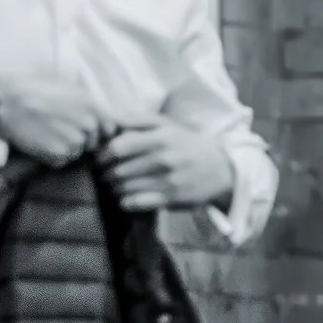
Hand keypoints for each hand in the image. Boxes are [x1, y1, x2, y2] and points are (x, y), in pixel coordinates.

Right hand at [0, 72, 101, 164]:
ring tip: (46, 134)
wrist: (7, 101)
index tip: (84, 129)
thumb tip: (96, 109)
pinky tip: (40, 142)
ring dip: (65, 148)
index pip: (109, 127)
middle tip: (58, 130)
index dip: (98, 130)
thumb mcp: (65, 84)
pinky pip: (62, 161)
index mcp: (92, 105)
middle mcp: (88, 124)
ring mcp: (75, 141)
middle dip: (80, 139)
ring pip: (77, 152)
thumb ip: (85, 99)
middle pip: (93, 142)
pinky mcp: (59, 155)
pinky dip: (52, 157)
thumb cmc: (32, 87)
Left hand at [99, 119, 236, 211]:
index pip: (118, 146)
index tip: (101, 158)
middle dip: (106, 174)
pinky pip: (135, 203)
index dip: (103, 154)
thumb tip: (110, 120)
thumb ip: (138, 119)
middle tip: (106, 174)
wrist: (222, 168)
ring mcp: (168, 179)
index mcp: (160, 136)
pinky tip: (127, 198)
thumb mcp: (167, 124)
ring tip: (116, 186)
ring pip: (124, 187)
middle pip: (118, 170)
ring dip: (114, 188)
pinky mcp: (172, 198)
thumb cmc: (187, 143)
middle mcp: (163, 158)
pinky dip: (125, 201)